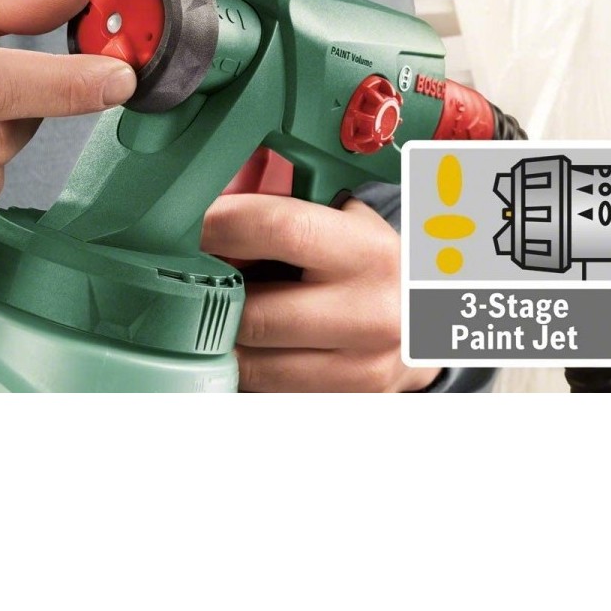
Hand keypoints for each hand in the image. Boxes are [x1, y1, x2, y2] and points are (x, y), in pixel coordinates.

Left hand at [201, 194, 439, 391]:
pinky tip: (239, 345)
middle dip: (208, 295)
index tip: (180, 226)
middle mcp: (369, 313)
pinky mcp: (345, 403)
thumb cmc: (367, 262)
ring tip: (208, 313)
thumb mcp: (343, 222)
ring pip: (252, 363)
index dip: (217, 225)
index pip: (278, 229)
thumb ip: (282, 214)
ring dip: (216, 340)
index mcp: (367, 250)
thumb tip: (199, 208)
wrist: (429, 323)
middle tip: (181, 278)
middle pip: (254, 312)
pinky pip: (265, 392)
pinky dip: (240, 370)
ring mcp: (360, 369)